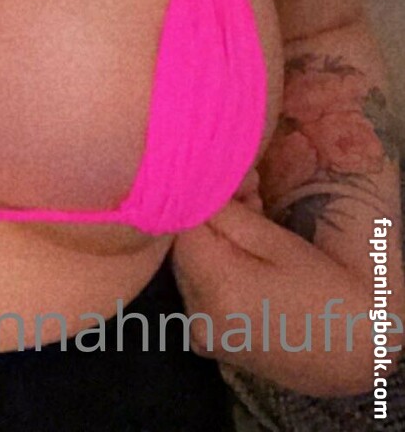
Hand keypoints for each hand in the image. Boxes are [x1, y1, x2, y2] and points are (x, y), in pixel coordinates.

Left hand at [170, 189, 373, 397]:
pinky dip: (214, 271)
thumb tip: (194, 186)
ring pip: (188, 268)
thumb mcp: (278, 243)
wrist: (357, 353)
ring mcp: (203, 336)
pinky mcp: (212, 344)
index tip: (236, 185)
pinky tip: (248, 264)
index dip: (204, 195)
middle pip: (181, 247)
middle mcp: (198, 317)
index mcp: (215, 289)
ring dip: (211, 244)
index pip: (180, 223)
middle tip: (252, 201)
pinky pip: (198, 293)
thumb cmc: (327, 293)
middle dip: (208, 218)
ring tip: (256, 230)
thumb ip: (228, 215)